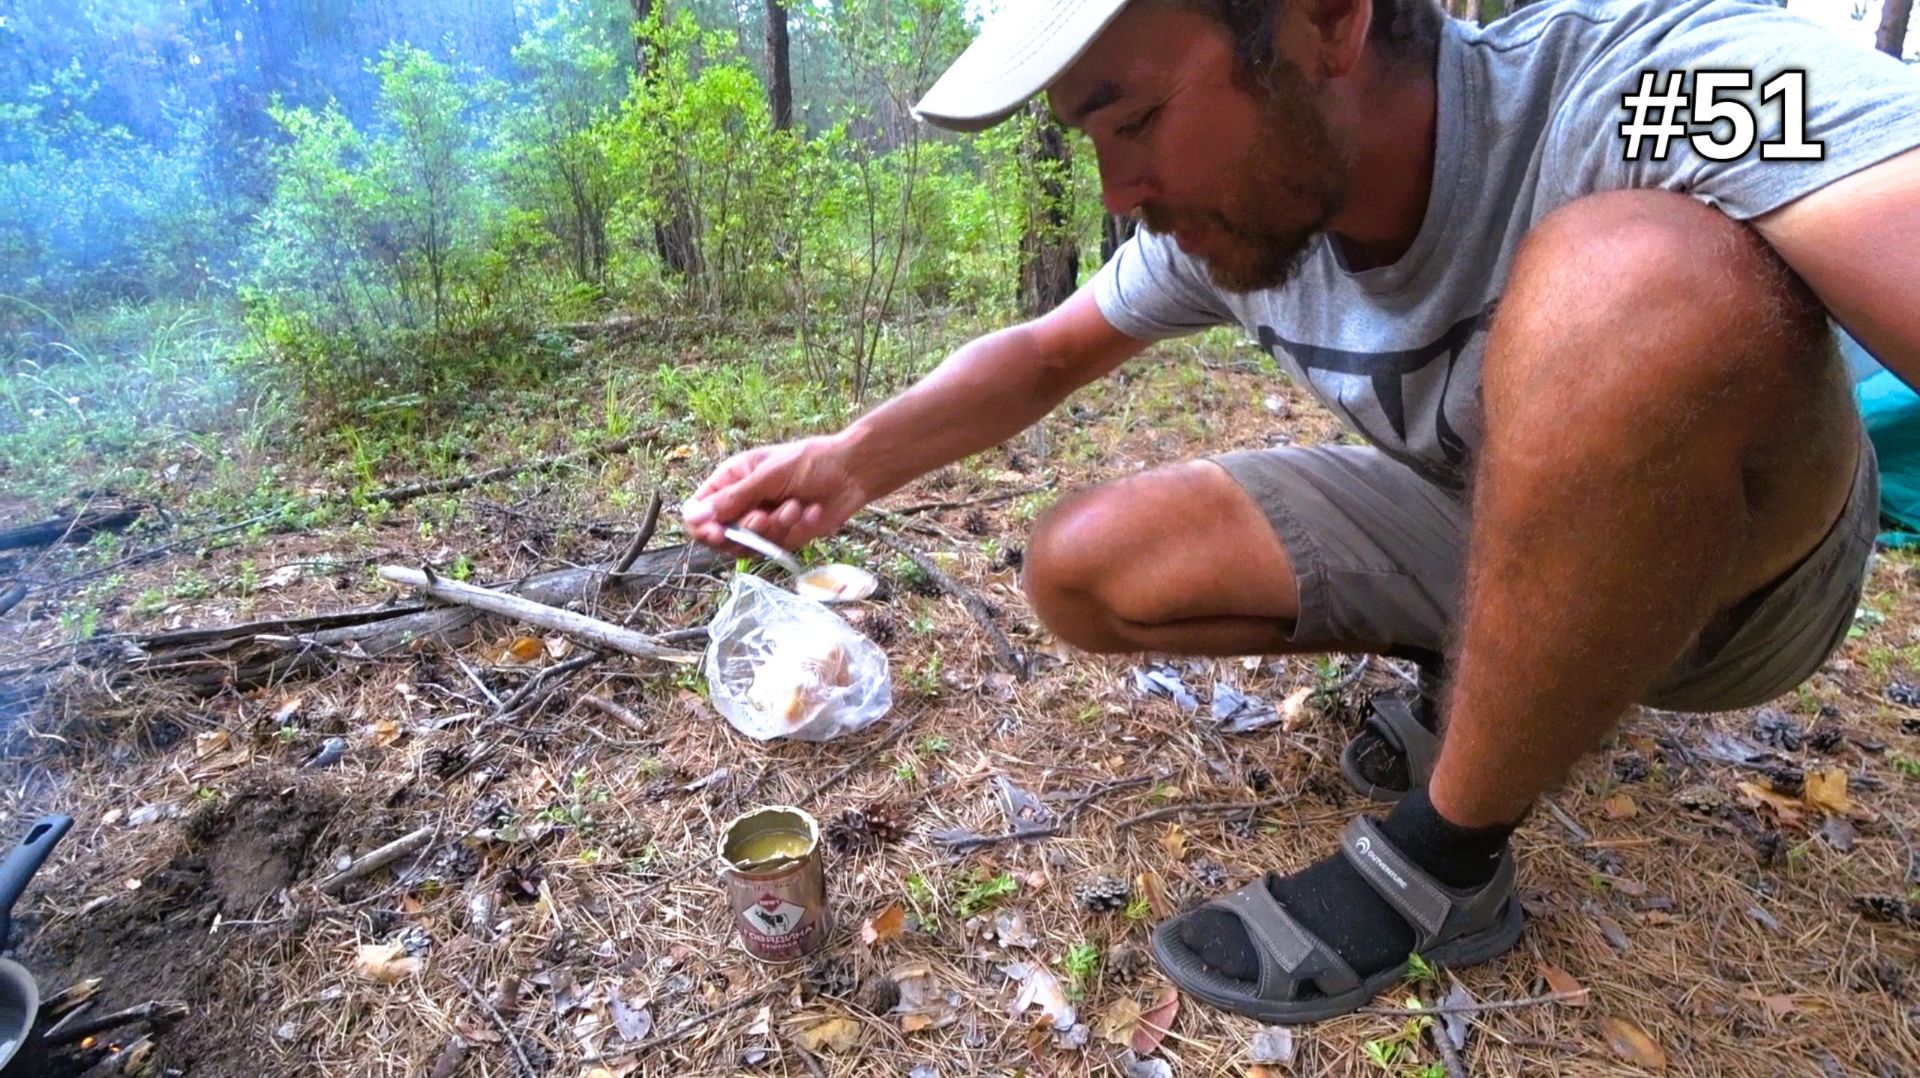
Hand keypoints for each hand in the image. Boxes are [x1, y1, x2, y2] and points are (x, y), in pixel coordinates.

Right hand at [681, 434, 870, 553]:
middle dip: (745, 530)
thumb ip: (733, 499)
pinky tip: (810, 511)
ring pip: (750, 545)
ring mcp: (763, 522)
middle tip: (762, 518)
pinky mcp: (784, 537)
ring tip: (795, 506)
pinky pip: (776, 547)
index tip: (716, 533)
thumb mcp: (768, 476)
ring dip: (775, 528)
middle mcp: (743, 503)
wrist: (852, 473)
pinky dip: (794, 530)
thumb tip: (694, 515)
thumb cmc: (810, 462)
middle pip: (721, 535)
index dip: (702, 526)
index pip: (699, 510)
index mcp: (731, 480)